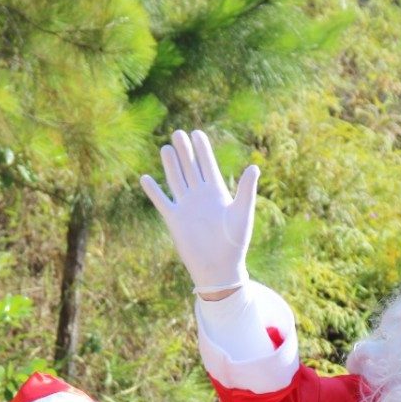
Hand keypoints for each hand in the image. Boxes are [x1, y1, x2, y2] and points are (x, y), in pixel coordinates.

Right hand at [139, 129, 259, 294]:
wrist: (219, 268)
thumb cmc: (235, 243)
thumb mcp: (242, 214)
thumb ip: (246, 190)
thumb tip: (254, 167)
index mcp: (218, 193)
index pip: (208, 165)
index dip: (203, 150)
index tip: (198, 133)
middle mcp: (200, 197)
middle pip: (190, 168)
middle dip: (185, 151)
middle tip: (179, 133)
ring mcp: (187, 207)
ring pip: (176, 180)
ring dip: (170, 165)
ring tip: (166, 148)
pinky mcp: (175, 220)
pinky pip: (162, 202)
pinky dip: (153, 191)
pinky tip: (145, 178)